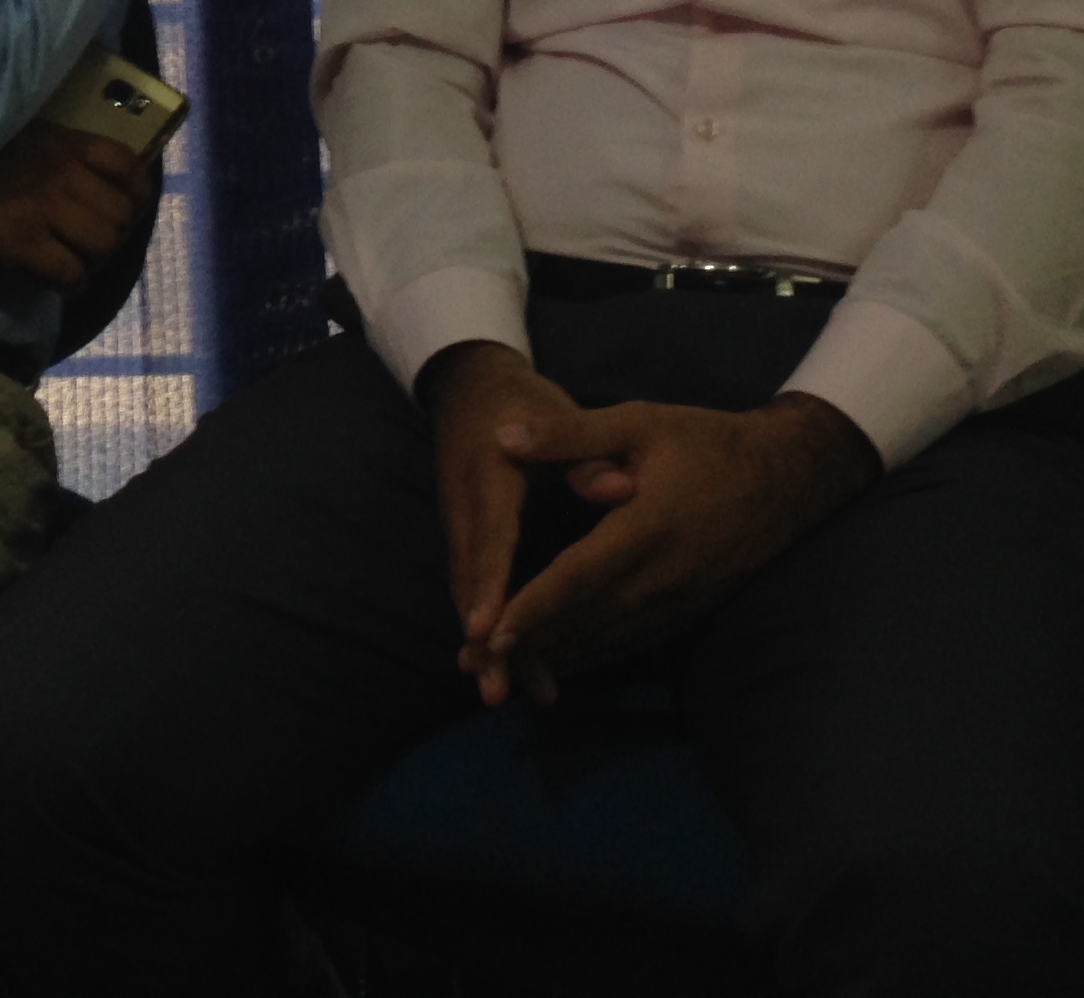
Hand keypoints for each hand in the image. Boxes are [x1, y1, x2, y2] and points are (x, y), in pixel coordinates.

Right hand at [0, 123, 144, 288]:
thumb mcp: (15, 134)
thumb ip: (53, 152)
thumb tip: (84, 182)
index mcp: (62, 143)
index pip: (126, 165)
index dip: (138, 192)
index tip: (129, 208)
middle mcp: (61, 173)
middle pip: (120, 214)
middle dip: (115, 236)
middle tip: (94, 246)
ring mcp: (42, 208)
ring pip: (102, 245)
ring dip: (96, 262)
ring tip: (77, 265)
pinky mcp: (19, 241)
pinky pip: (69, 272)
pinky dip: (72, 284)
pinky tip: (59, 284)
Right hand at [421, 342, 629, 704]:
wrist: (470, 390)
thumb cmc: (522, 403)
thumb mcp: (557, 415)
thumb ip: (586, 457)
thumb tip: (624, 490)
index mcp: (491, 478)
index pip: (490, 539)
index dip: (488, 586)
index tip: (486, 629)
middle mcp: (465, 511)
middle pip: (470, 582)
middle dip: (483, 638)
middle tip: (497, 691)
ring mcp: (459, 526)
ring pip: (467, 592)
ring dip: (483, 643)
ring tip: (502, 693)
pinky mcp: (464, 538)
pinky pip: (470, 587)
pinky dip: (483, 625)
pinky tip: (502, 662)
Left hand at [480, 392, 881, 702]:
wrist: (788, 478)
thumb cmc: (707, 443)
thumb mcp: (638, 422)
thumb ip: (569, 435)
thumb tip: (502, 436)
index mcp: (646, 529)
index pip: (578, 578)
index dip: (534, 608)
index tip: (493, 633)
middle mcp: (663, 576)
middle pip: (587, 620)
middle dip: (533, 644)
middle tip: (479, 664)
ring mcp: (679, 599)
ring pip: (608, 637)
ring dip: (558, 656)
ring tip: (506, 671)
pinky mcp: (688, 609)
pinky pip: (633, 639)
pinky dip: (593, 652)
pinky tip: (561, 660)